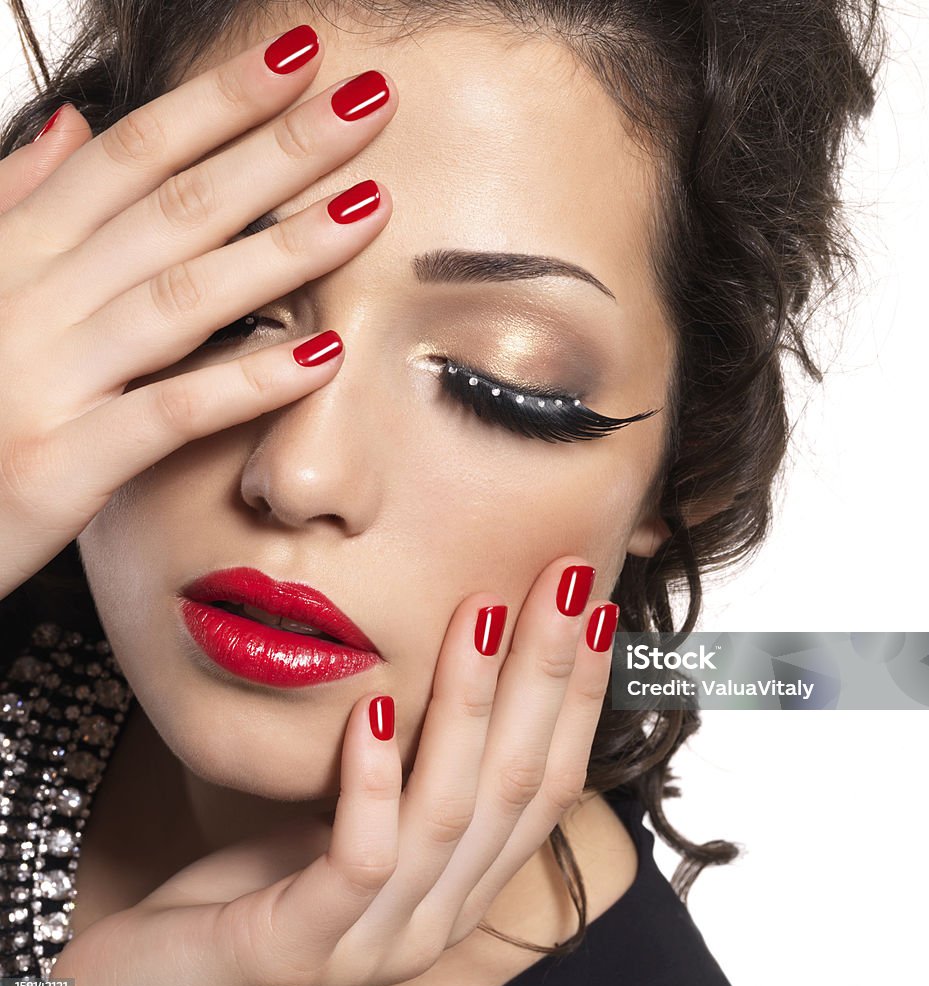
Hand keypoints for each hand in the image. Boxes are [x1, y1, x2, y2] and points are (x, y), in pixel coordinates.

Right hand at [0, 24, 395, 599]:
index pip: (133, 154)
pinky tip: (326, 355)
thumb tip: (75, 125)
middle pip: (174, 207)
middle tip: (369, 100)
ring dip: (283, 249)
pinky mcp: (57, 465)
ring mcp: (44, 381)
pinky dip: (247, 383)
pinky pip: (167, 412)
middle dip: (277, 148)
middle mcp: (29, 302)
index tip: (302, 54)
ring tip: (370, 208)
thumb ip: (20, 207)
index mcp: (16, 255)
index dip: (219, 98)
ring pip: (181, 296)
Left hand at [44, 557, 617, 985]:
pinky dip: (372, 780)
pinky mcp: (301, 952)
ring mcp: (376, 942)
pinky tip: (372, 708)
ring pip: (447, 812)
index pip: (549, 783)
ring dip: (469, 704)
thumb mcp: (359, 810)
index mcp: (464, 883)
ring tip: (480, 613)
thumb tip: (467, 648)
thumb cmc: (263, 881)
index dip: (579, 695)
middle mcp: (440, 917)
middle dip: (548, 674)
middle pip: (516, 785)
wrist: (160, 984)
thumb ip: (417, 760)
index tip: (594, 608)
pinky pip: (360, 861)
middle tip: (565, 582)